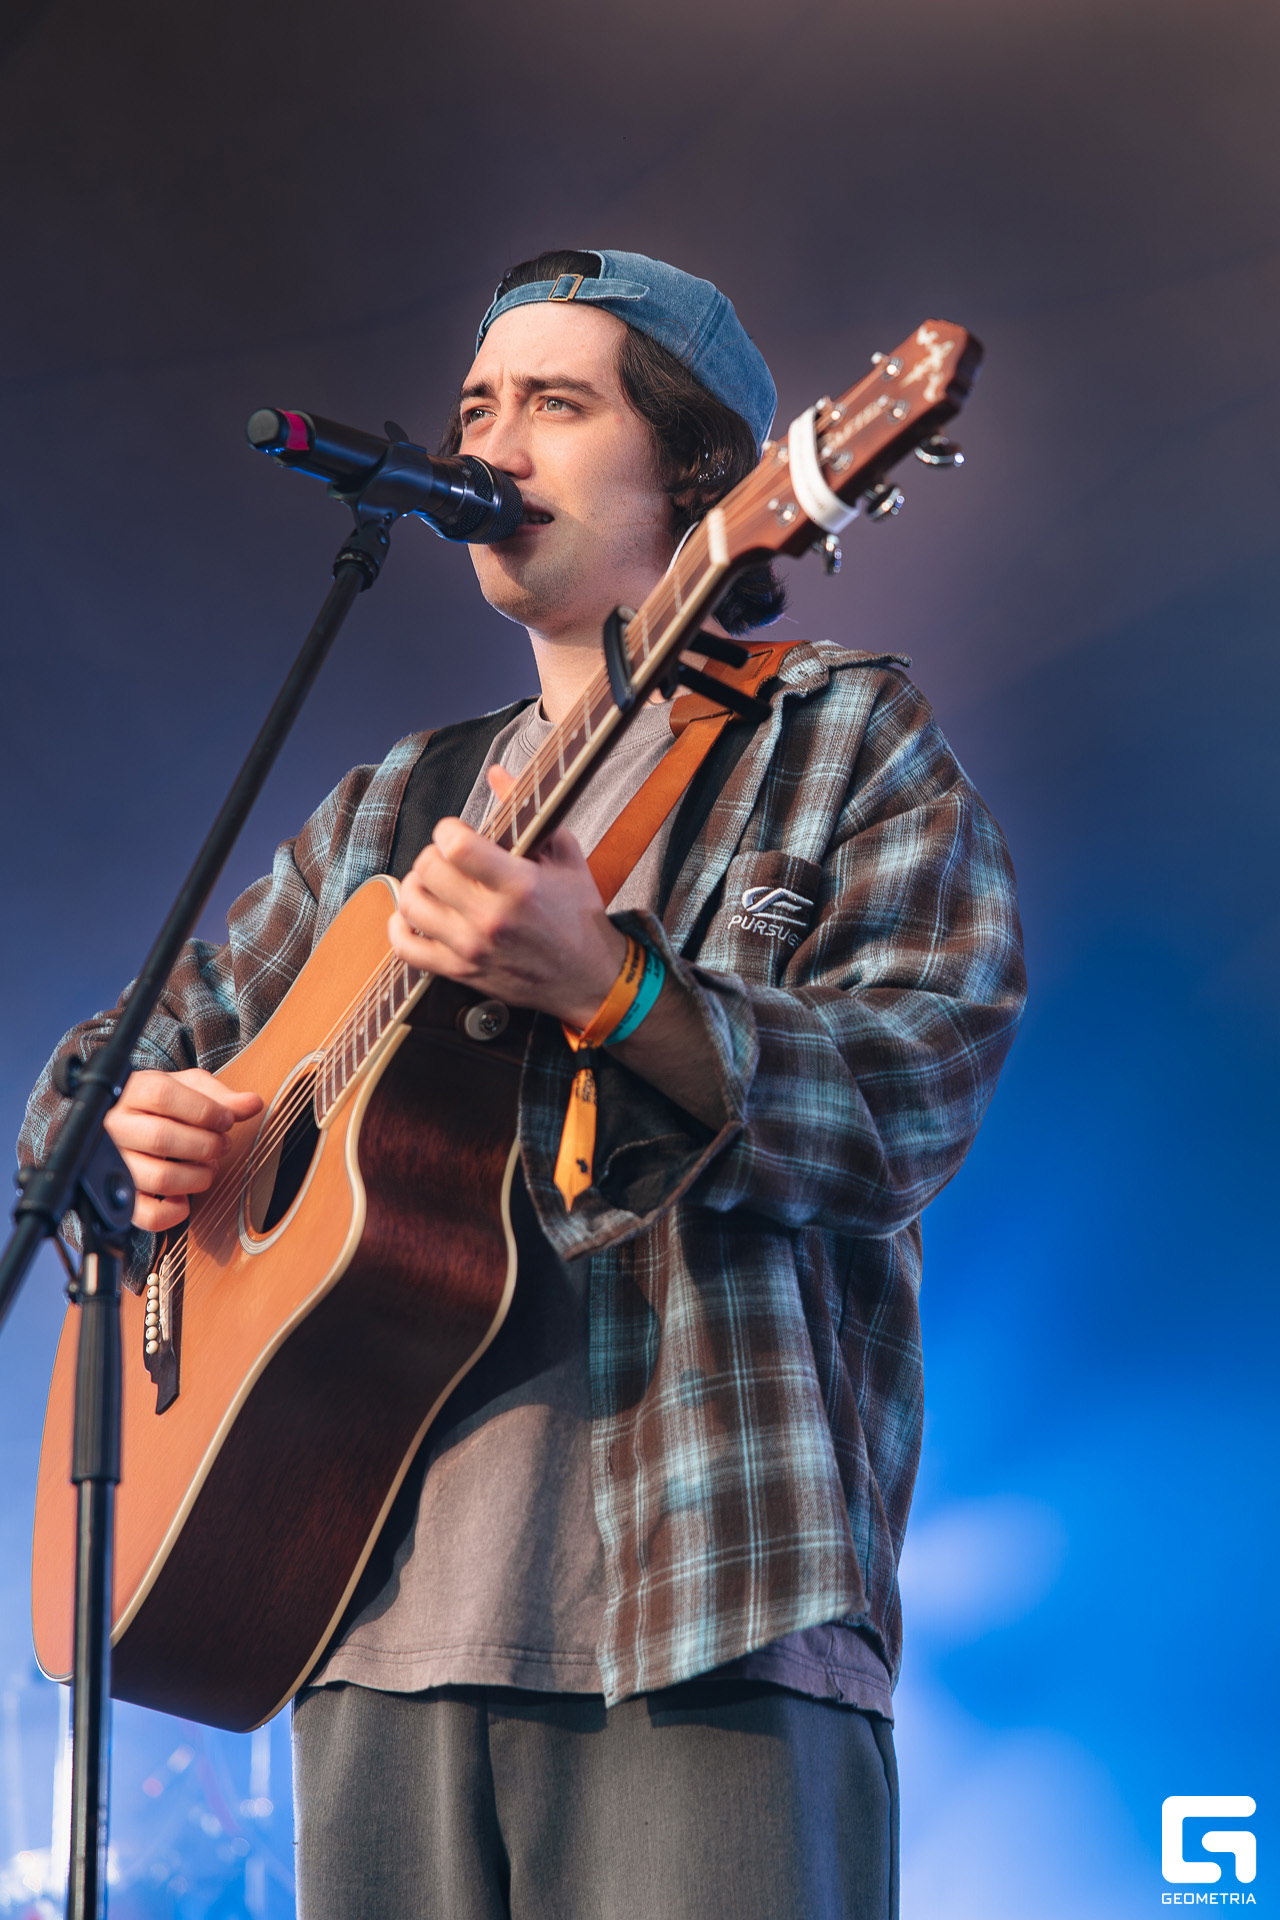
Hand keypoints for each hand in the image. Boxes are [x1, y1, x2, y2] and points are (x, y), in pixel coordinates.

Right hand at [102, 1067, 263, 1233]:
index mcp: (131, 1092)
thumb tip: (252, 1104)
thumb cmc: (160, 1105)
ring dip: (197, 1177)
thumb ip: (219, 1095)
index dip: (204, 1111)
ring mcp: (113, 1164)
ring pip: (158, 1178)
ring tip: (208, 1168)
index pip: (162, 1097)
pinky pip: (145, 1214)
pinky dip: (173, 1213)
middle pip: (161, 1138)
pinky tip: (184, 1198)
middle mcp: (115, 1128)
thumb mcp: (188, 1088)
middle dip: (206, 1145)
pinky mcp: (118, 1198)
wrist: (128, 1122)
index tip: (226, 1120)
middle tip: (222, 1145)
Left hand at [388, 767, 626, 1027]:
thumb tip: (497, 772)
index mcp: (520, 886)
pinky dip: (398, 928)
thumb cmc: (579, 915)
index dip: (448, 830)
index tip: (457, 832)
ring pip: (411, 905)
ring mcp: (473, 948)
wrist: (590, 979)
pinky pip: (407, 949)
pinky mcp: (461, 972)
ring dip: (414, 885)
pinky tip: (409, 915)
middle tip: (447, 857)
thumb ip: (528, 813)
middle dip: (433, 854)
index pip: (456, 846)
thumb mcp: (565, 857)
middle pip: (428, 870)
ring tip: (431, 881)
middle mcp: (492, 919)